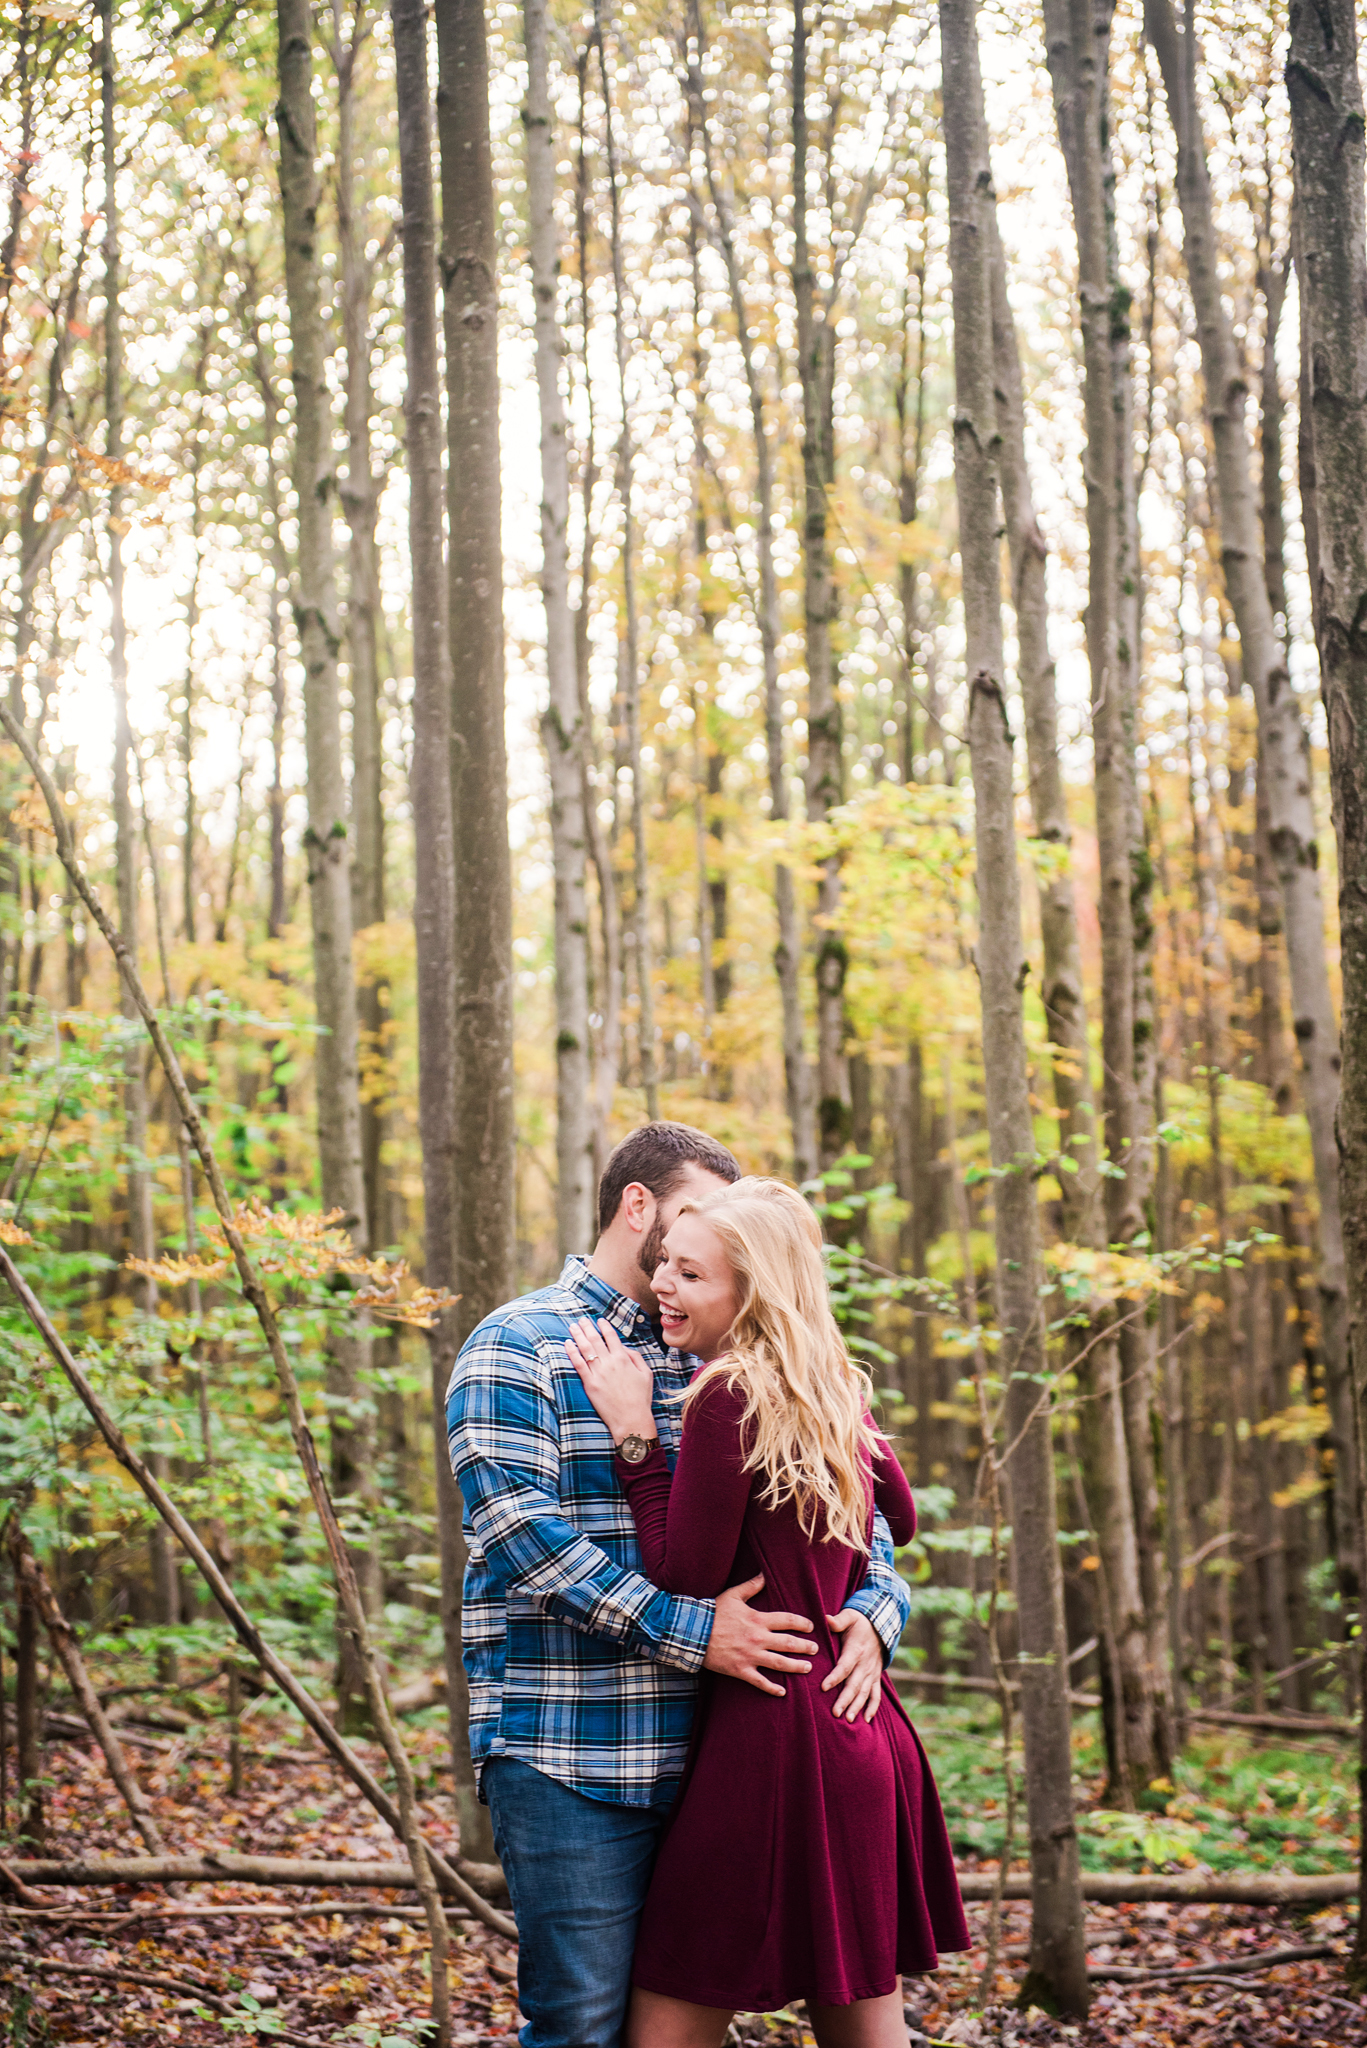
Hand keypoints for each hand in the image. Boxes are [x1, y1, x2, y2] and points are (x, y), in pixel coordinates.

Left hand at [565, 1317, 656, 1443]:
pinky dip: (572, 1352)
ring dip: (578, 1335)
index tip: (599, 1320)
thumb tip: (624, 1347)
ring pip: (585, 1349)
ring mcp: (598, 1373)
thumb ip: (636, 1357)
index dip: (604, 1326)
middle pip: (596, 1339)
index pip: (611, 1336)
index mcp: (624, 1358)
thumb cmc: (641, 1398)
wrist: (631, 1419)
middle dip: (587, 1327)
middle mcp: (610, 1363)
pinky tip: (567, 1344)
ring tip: (573, 1327)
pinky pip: (578, 1364)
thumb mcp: (646, 1374)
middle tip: (581, 1320)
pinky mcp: (590, 1384)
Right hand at [703, 1574, 817, 1697]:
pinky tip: (782, 1692)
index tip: (811, 1627)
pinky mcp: (741, 1670)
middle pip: (788, 1643)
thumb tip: (765, 1573)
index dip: (802, 1623)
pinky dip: (772, 1688)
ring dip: (796, 1667)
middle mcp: (758, 1638)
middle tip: (816, 1649)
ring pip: (780, 1663)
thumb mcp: (734, 1595)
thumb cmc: (713, 1612)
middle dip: (805, 1646)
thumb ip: (752, 1586)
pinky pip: (760, 1682)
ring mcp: (750, 1656)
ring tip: (808, 1668)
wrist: (693, 1632)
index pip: (787, 1620)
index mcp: (758, 1619)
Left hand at [822, 1610, 883, 1721]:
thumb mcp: (850, 1616)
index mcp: (856, 1650)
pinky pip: (876, 1694)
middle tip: (835, 1713)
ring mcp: (872, 1673)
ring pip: (865, 1693)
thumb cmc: (859, 1622)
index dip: (834, 1677)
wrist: (880, 1625)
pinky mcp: (875, 1677)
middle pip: (854, 1684)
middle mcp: (865, 1664)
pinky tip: (867, 1720)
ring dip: (857, 1707)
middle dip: (845, 1699)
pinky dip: (873, 1707)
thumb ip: (838, 1620)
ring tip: (849, 1720)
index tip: (823, 1687)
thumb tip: (826, 1619)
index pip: (844, 1666)